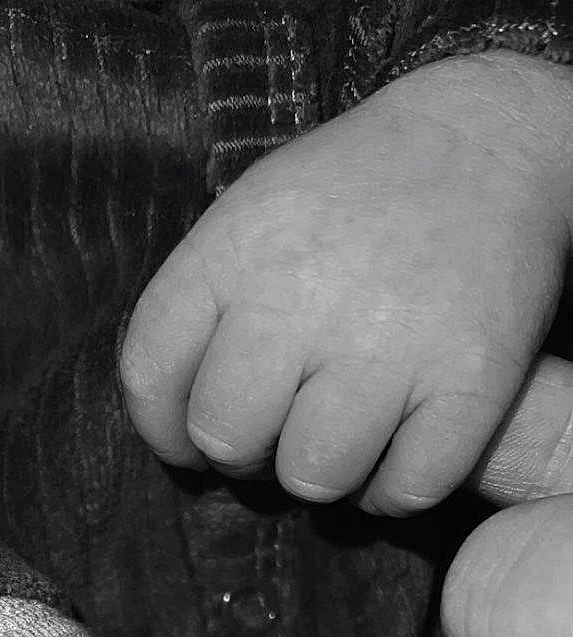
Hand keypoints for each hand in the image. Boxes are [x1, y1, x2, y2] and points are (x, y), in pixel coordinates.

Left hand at [121, 50, 572, 514]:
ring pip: (312, 476)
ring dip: (328, 471)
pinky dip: (397, 488)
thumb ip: (205, 308)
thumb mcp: (255, 213)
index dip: (165, 427)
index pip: (151, 375)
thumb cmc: (357, 196)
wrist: (490, 142)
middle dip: (249, 451)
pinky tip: (402, 447)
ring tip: (349, 431)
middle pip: (227, 439)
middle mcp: (301, 296)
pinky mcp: (470, 382)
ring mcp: (388, 343)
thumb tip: (178, 429)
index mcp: (236, 248)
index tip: (190, 435)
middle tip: (285, 426)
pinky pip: (404, 489)